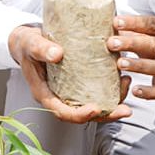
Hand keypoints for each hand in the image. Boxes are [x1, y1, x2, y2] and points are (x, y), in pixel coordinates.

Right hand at [9, 23, 130, 122]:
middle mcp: (59, 96)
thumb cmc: (27, 44)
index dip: (80, 115)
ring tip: (127, 89)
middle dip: (105, 115)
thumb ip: (42, 49)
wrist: (28, 39)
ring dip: (113, 103)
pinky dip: (111, 89)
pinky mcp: (78, 83)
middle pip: (83, 114)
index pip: (62, 112)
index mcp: (45, 94)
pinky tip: (123, 78)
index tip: (95, 109)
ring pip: (93, 105)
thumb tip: (57, 54)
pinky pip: (96, 92)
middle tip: (124, 110)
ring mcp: (70, 91)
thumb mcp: (31, 44)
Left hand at [108, 14, 154, 98]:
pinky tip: (135, 90)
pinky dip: (149, 92)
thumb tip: (108, 25)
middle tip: (112, 43)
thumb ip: (134, 29)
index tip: (116, 22)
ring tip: (120, 63)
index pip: (152, 24)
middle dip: (132, 44)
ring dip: (138, 66)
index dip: (134, 23)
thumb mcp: (154, 33)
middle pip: (154, 45)